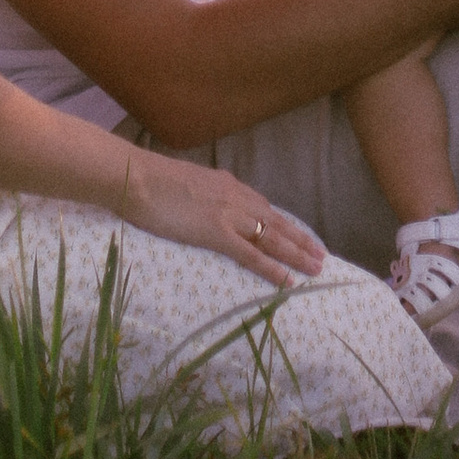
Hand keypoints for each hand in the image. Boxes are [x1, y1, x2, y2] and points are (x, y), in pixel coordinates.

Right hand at [123, 147, 326, 282]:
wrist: (137, 177)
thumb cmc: (151, 181)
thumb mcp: (186, 183)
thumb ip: (202, 195)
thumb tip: (204, 205)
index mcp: (226, 184)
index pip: (263, 206)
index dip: (283, 223)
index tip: (298, 234)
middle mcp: (235, 197)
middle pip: (276, 221)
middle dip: (300, 239)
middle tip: (321, 254)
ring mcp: (228, 215)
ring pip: (272, 237)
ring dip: (297, 253)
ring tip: (316, 268)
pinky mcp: (217, 233)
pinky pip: (251, 254)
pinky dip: (272, 269)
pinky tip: (288, 281)